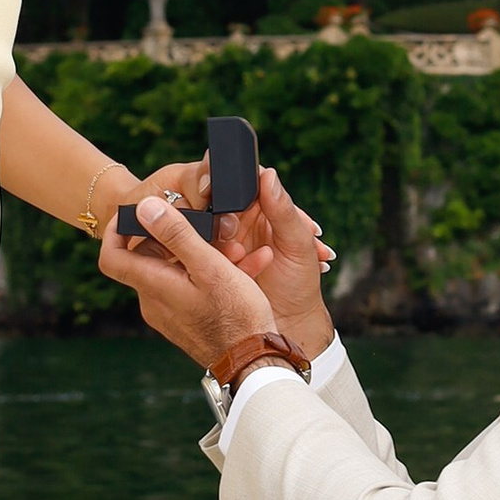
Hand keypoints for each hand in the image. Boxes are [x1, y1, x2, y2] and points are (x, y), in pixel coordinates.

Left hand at [100, 188, 274, 369]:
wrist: (254, 362)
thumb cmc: (236, 316)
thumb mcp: (209, 266)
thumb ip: (177, 234)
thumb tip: (145, 207)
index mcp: (153, 287)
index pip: (111, 256)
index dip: (116, 229)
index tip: (138, 212)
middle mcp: (153, 303)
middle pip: (148, 257)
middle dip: (175, 236)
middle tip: (207, 226)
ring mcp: (168, 314)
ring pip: (172, 271)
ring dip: (198, 254)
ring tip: (234, 250)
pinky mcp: (184, 321)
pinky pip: (185, 287)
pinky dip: (204, 273)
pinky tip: (238, 269)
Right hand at [215, 166, 336, 360]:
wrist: (287, 326)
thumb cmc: (300, 285)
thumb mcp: (297, 245)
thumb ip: (284, 210)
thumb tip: (268, 174)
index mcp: (265, 209)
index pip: (241, 184)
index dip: (229, 182)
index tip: (222, 189)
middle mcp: (240, 222)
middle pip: (216, 204)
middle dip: (221, 217)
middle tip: (232, 230)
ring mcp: (221, 243)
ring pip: (204, 229)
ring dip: (216, 241)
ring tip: (239, 254)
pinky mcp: (208, 263)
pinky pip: (199, 253)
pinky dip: (208, 259)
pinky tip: (226, 266)